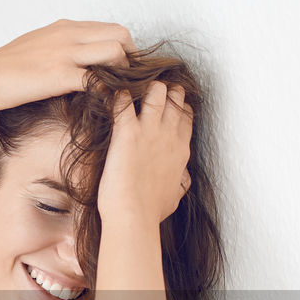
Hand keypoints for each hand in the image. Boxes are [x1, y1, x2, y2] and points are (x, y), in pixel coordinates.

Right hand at [0, 18, 135, 110]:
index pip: (110, 27)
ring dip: (123, 72)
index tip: (121, 69)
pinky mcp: (59, 75)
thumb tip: (72, 59)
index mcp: (65, 27)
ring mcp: (65, 53)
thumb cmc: (3, 67)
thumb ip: (58, 48)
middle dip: (130, 57)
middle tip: (126, 81)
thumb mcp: (36, 46)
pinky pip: (97, 79)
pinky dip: (107, 91)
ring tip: (117, 92)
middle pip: (120, 34)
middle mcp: (69, 34)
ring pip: (115, 51)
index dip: (122, 48)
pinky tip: (104, 103)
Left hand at [96, 81, 194, 225]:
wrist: (133, 215)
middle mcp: (169, 136)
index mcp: (181, 151)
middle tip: (158, 87)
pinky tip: (113, 92)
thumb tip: (183, 180)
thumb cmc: (151, 211)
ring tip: (137, 84)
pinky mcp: (127, 131)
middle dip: (168, 91)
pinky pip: (123, 101)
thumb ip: (180, 183)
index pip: (186, 118)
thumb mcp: (175, 196)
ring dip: (148, 87)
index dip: (181, 107)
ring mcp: (149, 131)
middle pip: (175, 100)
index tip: (175, 103)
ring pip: (156, 92)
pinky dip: (118, 94)